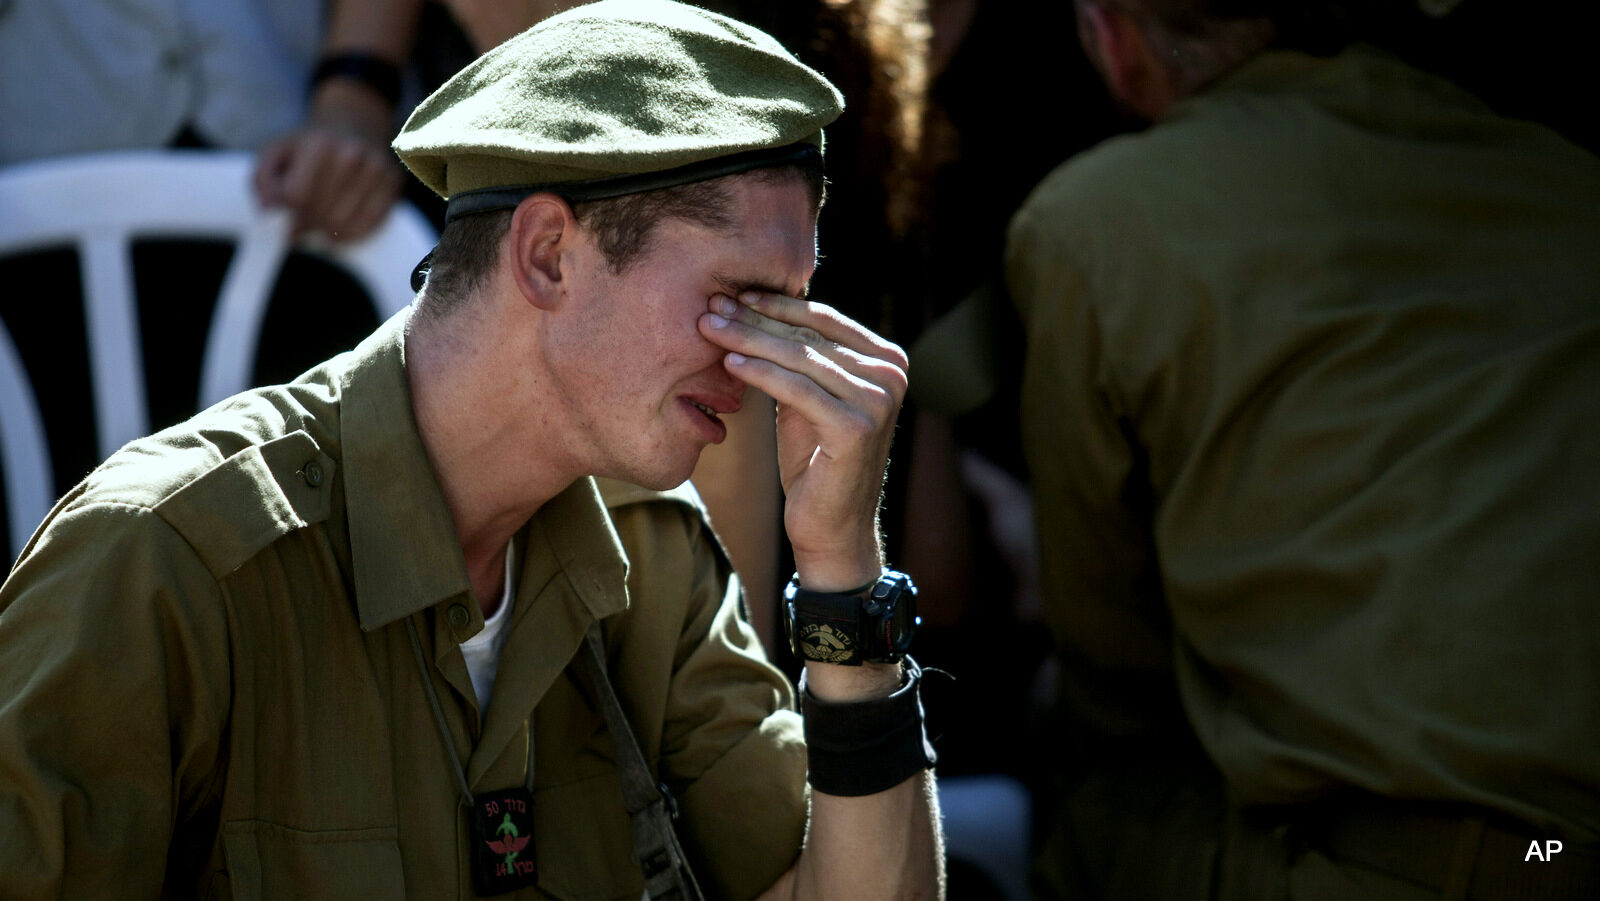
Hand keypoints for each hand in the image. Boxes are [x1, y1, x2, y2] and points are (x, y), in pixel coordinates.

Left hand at [253, 80, 401, 241]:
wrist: (354, 122)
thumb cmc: (310, 143)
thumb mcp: (276, 150)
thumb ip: (261, 179)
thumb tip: (267, 209)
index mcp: (318, 144)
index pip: (296, 198)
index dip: (285, 214)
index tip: (284, 218)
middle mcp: (351, 155)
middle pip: (321, 213)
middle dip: (306, 225)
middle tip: (300, 225)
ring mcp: (376, 169)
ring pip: (344, 224)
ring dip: (327, 231)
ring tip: (319, 222)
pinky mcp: (392, 183)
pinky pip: (369, 225)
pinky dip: (351, 234)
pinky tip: (339, 228)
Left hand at [699, 292, 907, 591]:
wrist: (832, 528)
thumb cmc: (815, 462)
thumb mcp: (810, 399)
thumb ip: (803, 358)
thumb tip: (756, 306)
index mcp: (888, 360)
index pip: (823, 319)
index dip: (776, 305)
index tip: (732, 294)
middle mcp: (892, 375)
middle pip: (809, 336)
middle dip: (755, 319)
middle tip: (711, 305)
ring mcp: (879, 401)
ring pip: (800, 358)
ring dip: (749, 340)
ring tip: (708, 328)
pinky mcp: (857, 428)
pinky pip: (797, 390)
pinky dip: (760, 373)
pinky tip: (729, 363)